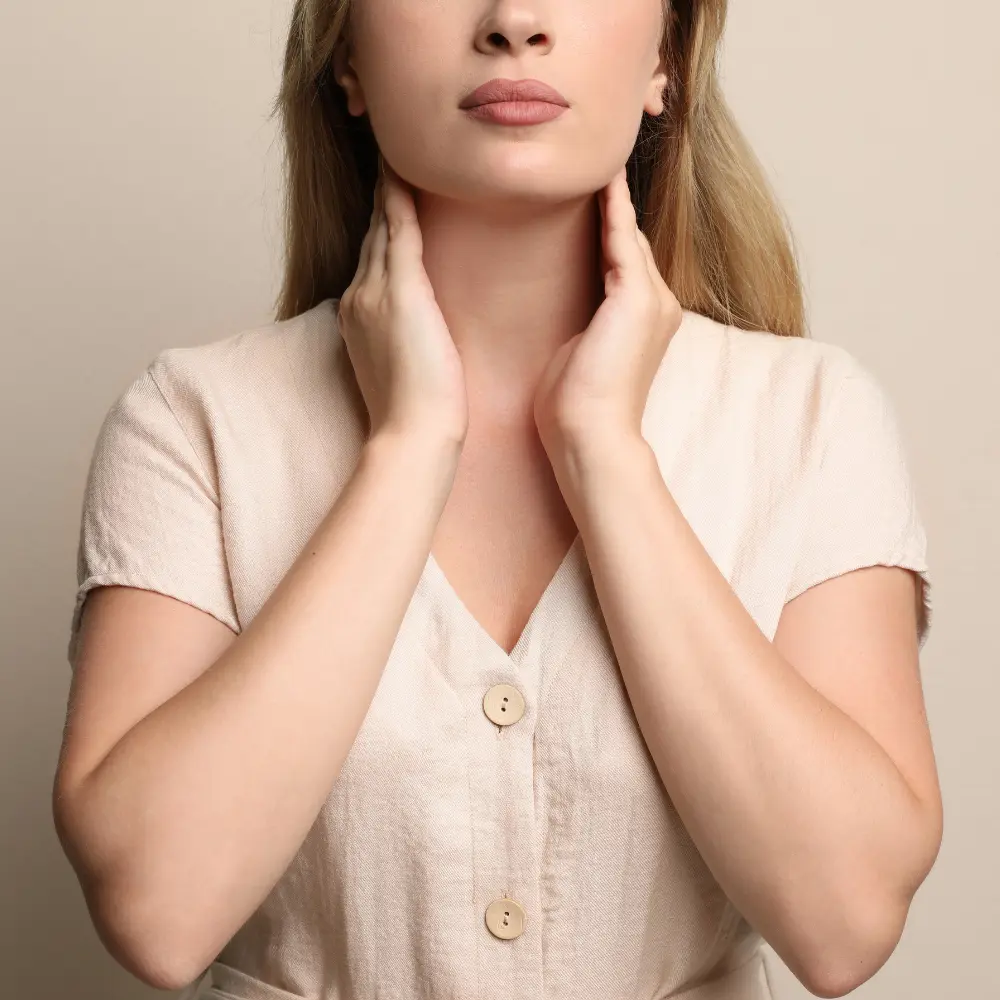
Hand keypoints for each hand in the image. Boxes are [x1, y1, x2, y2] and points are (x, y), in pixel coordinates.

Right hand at [337, 159, 467, 444]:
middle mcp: (359, 296)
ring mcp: (375, 292)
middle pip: (371, 233)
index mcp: (360, 315)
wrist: (412, 434)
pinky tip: (405, 168)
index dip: (379, 224)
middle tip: (392, 153)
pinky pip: (400, 229)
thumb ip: (404, 338)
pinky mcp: (401, 292)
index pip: (372, 257)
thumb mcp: (403, 367)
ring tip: (398, 148)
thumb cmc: (416, 413)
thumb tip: (421, 329)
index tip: (389, 197)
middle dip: (380, 197)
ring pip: (381, 225)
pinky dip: (400, 197)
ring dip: (388, 186)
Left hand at [533, 166, 682, 447]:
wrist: (589, 437)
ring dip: (611, 194)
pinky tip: (599, 177)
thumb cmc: (573, 408)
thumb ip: (582, 323)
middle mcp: (658, 304)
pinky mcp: (639, 299)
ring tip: (593, 154)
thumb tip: (568, 309)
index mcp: (642, 319)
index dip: (606, 225)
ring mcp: (653, 300)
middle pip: (630, 239)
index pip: (622, 259)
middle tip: (590, 156)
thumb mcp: (577, 353)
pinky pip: (621, 239)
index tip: (584, 191)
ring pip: (628, 234)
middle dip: (611, 202)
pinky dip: (611, 207)